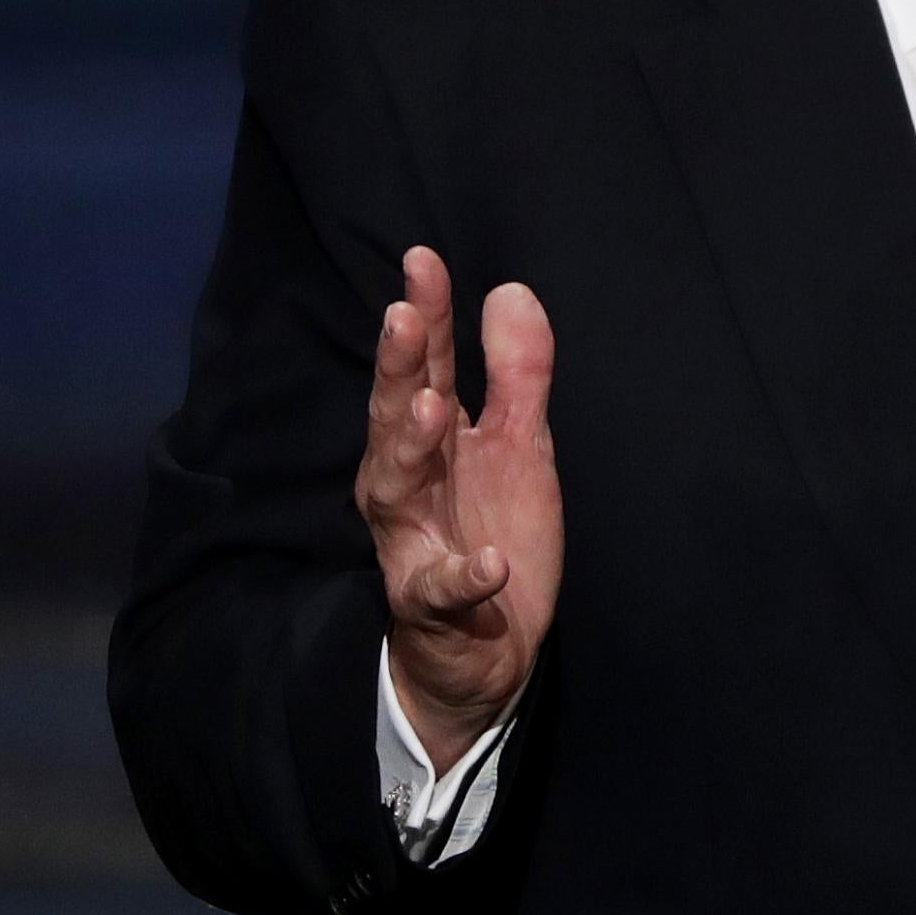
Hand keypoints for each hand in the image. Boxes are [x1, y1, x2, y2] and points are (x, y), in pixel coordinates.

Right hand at [356, 246, 562, 774]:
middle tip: (403, 316)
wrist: (485, 655)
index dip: (424, 316)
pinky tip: (485, 562)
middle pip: (396, 418)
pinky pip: (442, 590)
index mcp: (433, 443)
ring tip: (432, 408)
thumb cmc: (492, 532)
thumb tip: (509, 289)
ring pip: (398, 492)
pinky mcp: (431, 607)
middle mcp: (409, 486)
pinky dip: (461, 577)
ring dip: (413, 450)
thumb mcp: (519, 446)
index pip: (425, 368)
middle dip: (399, 368)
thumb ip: (518, 372)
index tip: (423, 259)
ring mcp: (413, 544)